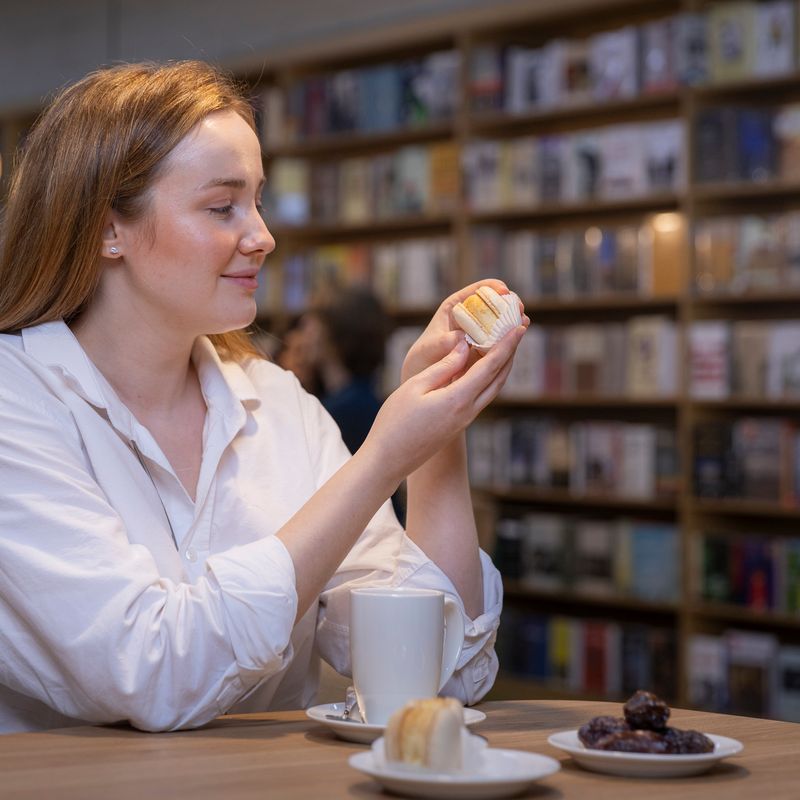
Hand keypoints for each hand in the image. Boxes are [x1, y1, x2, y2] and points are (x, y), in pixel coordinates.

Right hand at [366, 321, 525, 486]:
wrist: (389, 460)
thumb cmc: (395, 422)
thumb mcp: (415, 387)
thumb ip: (443, 366)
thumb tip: (464, 348)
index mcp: (459, 399)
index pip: (490, 366)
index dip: (507, 345)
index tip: (519, 328)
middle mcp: (468, 411)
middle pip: (499, 378)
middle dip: (510, 354)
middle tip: (518, 332)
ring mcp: (464, 421)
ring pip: (492, 390)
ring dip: (503, 368)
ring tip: (506, 348)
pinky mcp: (458, 425)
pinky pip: (481, 398)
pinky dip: (489, 380)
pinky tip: (484, 371)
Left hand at [401, 279, 528, 382]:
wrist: (422, 380)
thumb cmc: (421, 359)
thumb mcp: (427, 350)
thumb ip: (442, 343)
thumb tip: (461, 338)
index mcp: (455, 307)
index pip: (477, 290)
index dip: (493, 287)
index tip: (503, 291)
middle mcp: (471, 317)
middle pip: (496, 303)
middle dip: (510, 303)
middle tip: (518, 309)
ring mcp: (481, 333)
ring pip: (502, 322)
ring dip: (514, 321)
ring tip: (522, 323)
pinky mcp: (488, 349)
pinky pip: (502, 341)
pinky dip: (511, 339)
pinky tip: (517, 340)